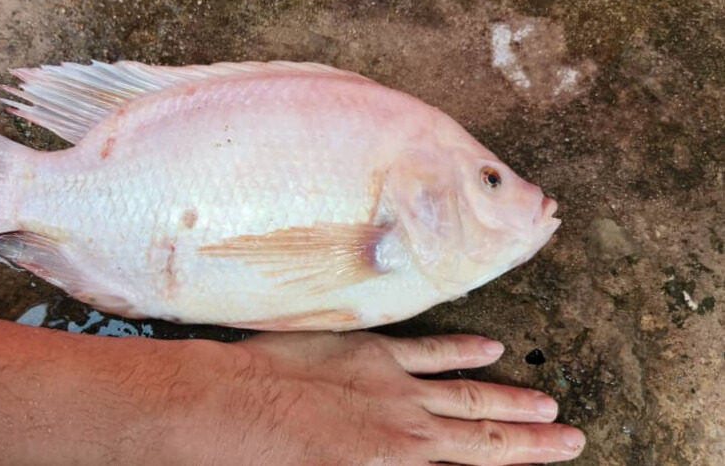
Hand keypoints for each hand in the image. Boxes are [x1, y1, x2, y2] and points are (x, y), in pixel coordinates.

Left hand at [165, 332, 583, 465]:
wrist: (228, 408)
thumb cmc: (267, 459)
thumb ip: (383, 461)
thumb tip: (416, 453)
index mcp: (399, 459)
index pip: (480, 455)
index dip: (526, 454)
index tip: (562, 448)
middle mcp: (409, 422)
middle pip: (485, 426)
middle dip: (531, 433)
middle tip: (572, 432)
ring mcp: (391, 382)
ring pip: (465, 387)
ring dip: (508, 392)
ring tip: (544, 397)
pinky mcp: (366, 351)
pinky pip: (426, 349)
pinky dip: (460, 348)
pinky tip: (489, 347)